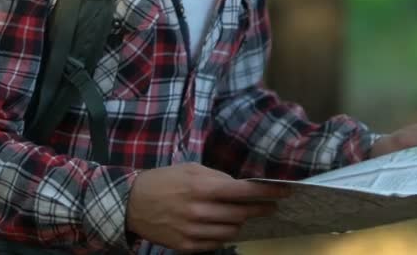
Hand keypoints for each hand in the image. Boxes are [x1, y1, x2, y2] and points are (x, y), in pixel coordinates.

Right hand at [126, 163, 289, 251]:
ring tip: (241, 215)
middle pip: (241, 214)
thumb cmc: (164, 181)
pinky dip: (223, 235)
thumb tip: (241, 187)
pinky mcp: (187, 247)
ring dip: (241, 223)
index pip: (243, 192)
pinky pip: (216, 244)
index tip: (285, 192)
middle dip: (260, 210)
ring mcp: (193, 232)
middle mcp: (199, 212)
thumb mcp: (190, 169)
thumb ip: (217, 177)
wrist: (132, 203)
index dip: (267, 192)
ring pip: (232, 231)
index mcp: (201, 188)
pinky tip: (221, 226)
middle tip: (270, 207)